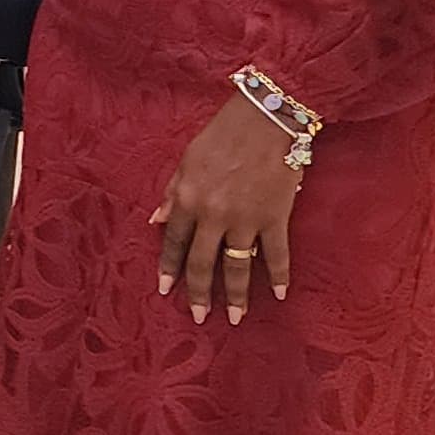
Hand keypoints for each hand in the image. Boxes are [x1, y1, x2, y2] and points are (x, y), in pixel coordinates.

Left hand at [153, 91, 300, 326]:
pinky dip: (278, 276)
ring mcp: (245, 219)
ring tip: (235, 317)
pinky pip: (277, 254)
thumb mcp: (186, 160)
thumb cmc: (223, 134)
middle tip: (199, 316)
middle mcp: (212, 215)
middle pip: (202, 263)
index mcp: (187, 200)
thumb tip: (156, 221)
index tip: (165, 290)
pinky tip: (278, 295)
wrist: (267, 117)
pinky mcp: (275, 217)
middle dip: (199, 293)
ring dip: (235, 295)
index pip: (173, 242)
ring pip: (236, 266)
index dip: (168, 268)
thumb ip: (172, 193)